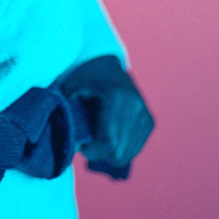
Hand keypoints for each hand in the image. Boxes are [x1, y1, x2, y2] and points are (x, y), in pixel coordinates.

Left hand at [58, 54, 153, 174]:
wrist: (108, 65)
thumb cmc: (85, 77)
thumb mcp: (71, 87)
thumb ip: (68, 113)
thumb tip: (73, 144)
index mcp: (116, 96)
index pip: (109, 141)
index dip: (93, 151)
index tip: (82, 146)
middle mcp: (135, 105)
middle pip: (120, 152)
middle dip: (101, 153)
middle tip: (89, 141)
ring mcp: (145, 114)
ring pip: (129, 154)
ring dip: (111, 152)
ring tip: (100, 136)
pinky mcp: (150, 121)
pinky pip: (136, 147)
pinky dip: (122, 148)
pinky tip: (111, 134)